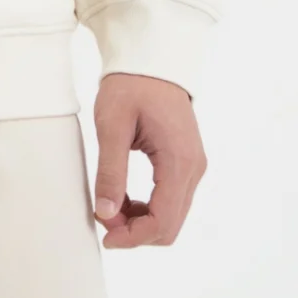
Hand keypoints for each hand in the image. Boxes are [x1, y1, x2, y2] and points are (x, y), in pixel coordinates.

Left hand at [91, 71, 207, 247]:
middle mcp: (194, 169)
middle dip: (136, 232)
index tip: (105, 234)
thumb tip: (105, 213)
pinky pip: (171, 200)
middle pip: (170, 226)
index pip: (163, 221)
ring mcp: (193, 167)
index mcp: (179, 161)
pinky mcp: (185, 163)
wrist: (151, 60)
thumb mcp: (112, 125)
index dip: (133, 236)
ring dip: (141, 221)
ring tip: (110, 205)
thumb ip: (110, 171)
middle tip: (103, 216)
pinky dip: (148, 208)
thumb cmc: (131, 86)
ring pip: (171, 216)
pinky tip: (124, 197)